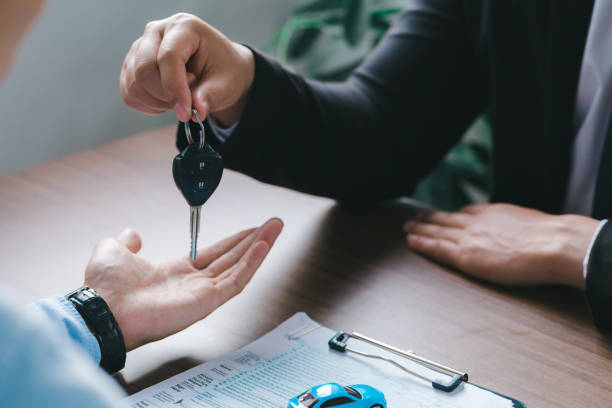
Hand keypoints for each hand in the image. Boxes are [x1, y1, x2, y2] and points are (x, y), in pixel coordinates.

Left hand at [83, 218, 282, 350]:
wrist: (103, 309)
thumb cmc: (105, 287)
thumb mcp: (114, 250)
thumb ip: (127, 241)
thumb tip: (133, 233)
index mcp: (175, 272)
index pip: (214, 255)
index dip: (233, 241)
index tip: (249, 229)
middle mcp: (192, 284)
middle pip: (232, 259)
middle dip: (254, 240)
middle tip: (272, 224)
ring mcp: (202, 293)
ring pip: (239, 268)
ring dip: (259, 247)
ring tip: (275, 228)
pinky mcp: (207, 302)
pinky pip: (235, 281)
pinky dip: (251, 263)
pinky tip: (262, 246)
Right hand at [120, 13, 254, 125]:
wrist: (217, 69)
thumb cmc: (223, 70)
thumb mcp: (225, 84)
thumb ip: (210, 96)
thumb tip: (197, 111)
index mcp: (184, 27)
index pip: (168, 57)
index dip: (175, 88)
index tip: (186, 113)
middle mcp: (156, 31)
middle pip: (144, 70)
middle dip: (165, 96)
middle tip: (188, 103)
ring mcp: (139, 47)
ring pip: (135, 85)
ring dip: (159, 103)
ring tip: (181, 97)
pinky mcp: (131, 66)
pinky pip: (130, 94)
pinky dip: (149, 105)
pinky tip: (167, 100)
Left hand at [403, 203, 599, 288]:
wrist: (552, 244)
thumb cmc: (552, 238)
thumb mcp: (534, 222)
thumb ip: (521, 226)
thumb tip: (528, 233)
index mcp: (495, 212)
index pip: (468, 212)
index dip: (454, 214)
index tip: (446, 214)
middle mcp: (478, 221)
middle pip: (448, 218)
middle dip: (431, 217)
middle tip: (416, 216)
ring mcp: (469, 237)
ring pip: (438, 230)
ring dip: (421, 228)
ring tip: (407, 226)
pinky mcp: (464, 254)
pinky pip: (437, 248)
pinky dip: (422, 243)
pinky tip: (411, 240)